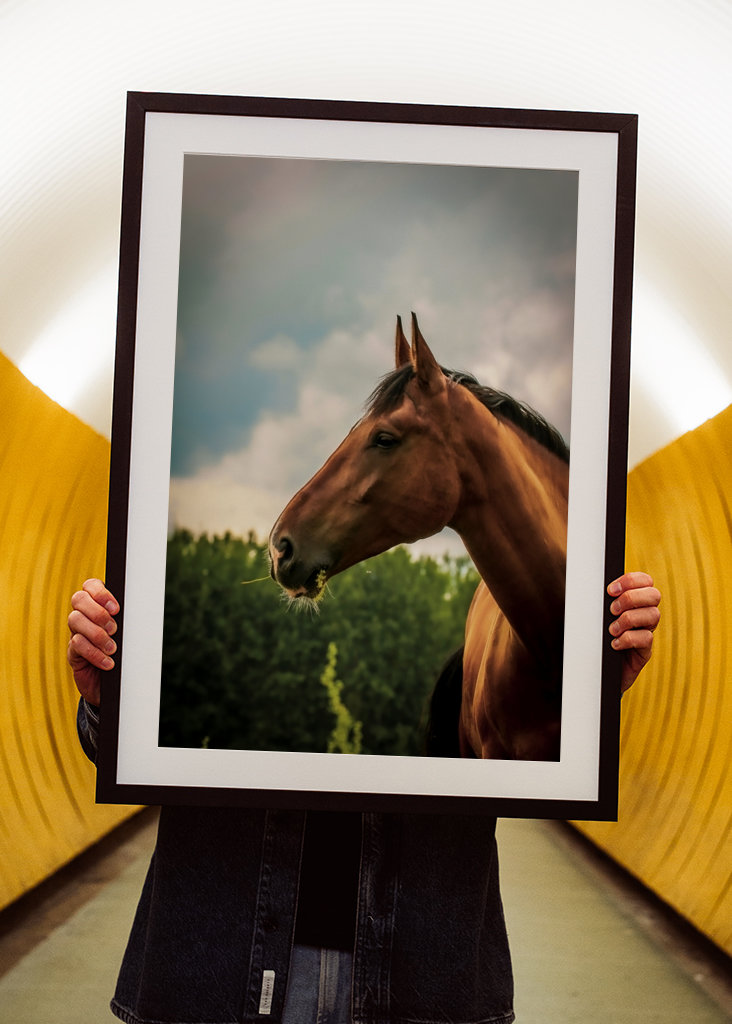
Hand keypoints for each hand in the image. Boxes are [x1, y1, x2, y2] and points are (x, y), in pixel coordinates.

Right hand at [67, 579, 119, 704]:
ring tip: (113, 648)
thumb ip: (130, 620)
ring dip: (96, 634)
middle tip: (114, 629)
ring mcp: (76, 632)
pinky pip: (77, 645)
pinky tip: (108, 662)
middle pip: (78, 599)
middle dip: (98, 612)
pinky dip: (94, 653)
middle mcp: (84, 615)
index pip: (90, 585)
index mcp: (99, 605)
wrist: (116, 684)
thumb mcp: (130, 634)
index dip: (100, 593)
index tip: (116, 609)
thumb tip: (142, 608)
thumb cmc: (126, 653)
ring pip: (75, 620)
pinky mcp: (73, 652)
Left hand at [607, 571, 660, 693]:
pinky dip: (628, 639)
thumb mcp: (597, 617)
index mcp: (634, 601)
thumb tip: (590, 587)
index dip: (631, 580)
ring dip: (628, 619)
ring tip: (611, 629)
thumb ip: (600, 602)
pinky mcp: (644, 651)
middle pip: (654, 595)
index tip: (610, 590)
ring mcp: (646, 632)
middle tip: (612, 609)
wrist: (596, 671)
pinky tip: (614, 644)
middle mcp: (644, 615)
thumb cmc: (595, 639)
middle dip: (631, 598)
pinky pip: (646, 638)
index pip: (645, 581)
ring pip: (653, 615)